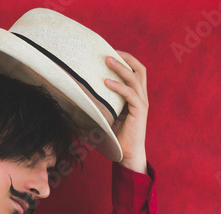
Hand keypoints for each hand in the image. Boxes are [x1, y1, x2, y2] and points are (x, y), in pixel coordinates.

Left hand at [104, 51, 148, 173]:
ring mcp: (141, 104)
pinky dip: (118, 86)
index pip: (136, 72)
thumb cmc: (115, 136)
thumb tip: (79, 94)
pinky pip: (130, 94)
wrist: (127, 154)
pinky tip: (106, 82)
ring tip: (107, 60)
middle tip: (109, 52)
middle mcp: (141, 97)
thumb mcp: (107, 114)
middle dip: (126, 58)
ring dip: (120, 67)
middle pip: (140, 70)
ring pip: (135, 78)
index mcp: (136, 96)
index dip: (126, 60)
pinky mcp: (139, 112)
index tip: (110, 52)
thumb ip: (102, 102)